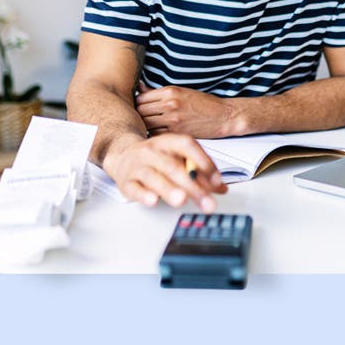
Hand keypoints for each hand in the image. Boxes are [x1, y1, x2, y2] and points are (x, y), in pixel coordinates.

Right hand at [102, 132, 228, 209]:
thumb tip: (221, 188)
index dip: (204, 162)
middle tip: (207, 202)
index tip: (217, 181)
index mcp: (168, 142)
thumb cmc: (156, 158)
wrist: (123, 155)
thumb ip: (200, 172)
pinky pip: (135, 188)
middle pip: (173, 167)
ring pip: (154, 177)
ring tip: (181, 200)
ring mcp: (137, 166)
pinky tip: (153, 200)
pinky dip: (144, 195)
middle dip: (192, 186)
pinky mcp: (126, 182)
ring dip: (169, 189)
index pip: (187, 146)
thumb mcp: (178, 158)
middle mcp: (152, 151)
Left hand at [135, 83, 245, 138]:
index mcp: (170, 91)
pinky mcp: (177, 132)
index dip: (138, 104)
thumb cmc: (203, 104)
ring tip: (148, 127)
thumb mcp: (181, 91)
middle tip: (142, 119)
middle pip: (140, 111)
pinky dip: (154, 135)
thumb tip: (140, 87)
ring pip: (146, 124)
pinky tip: (158, 134)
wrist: (223, 116)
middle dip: (139, 116)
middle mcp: (170, 104)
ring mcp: (173, 119)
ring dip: (145, 126)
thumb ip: (159, 92)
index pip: (141, 98)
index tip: (140, 108)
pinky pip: (156, 135)